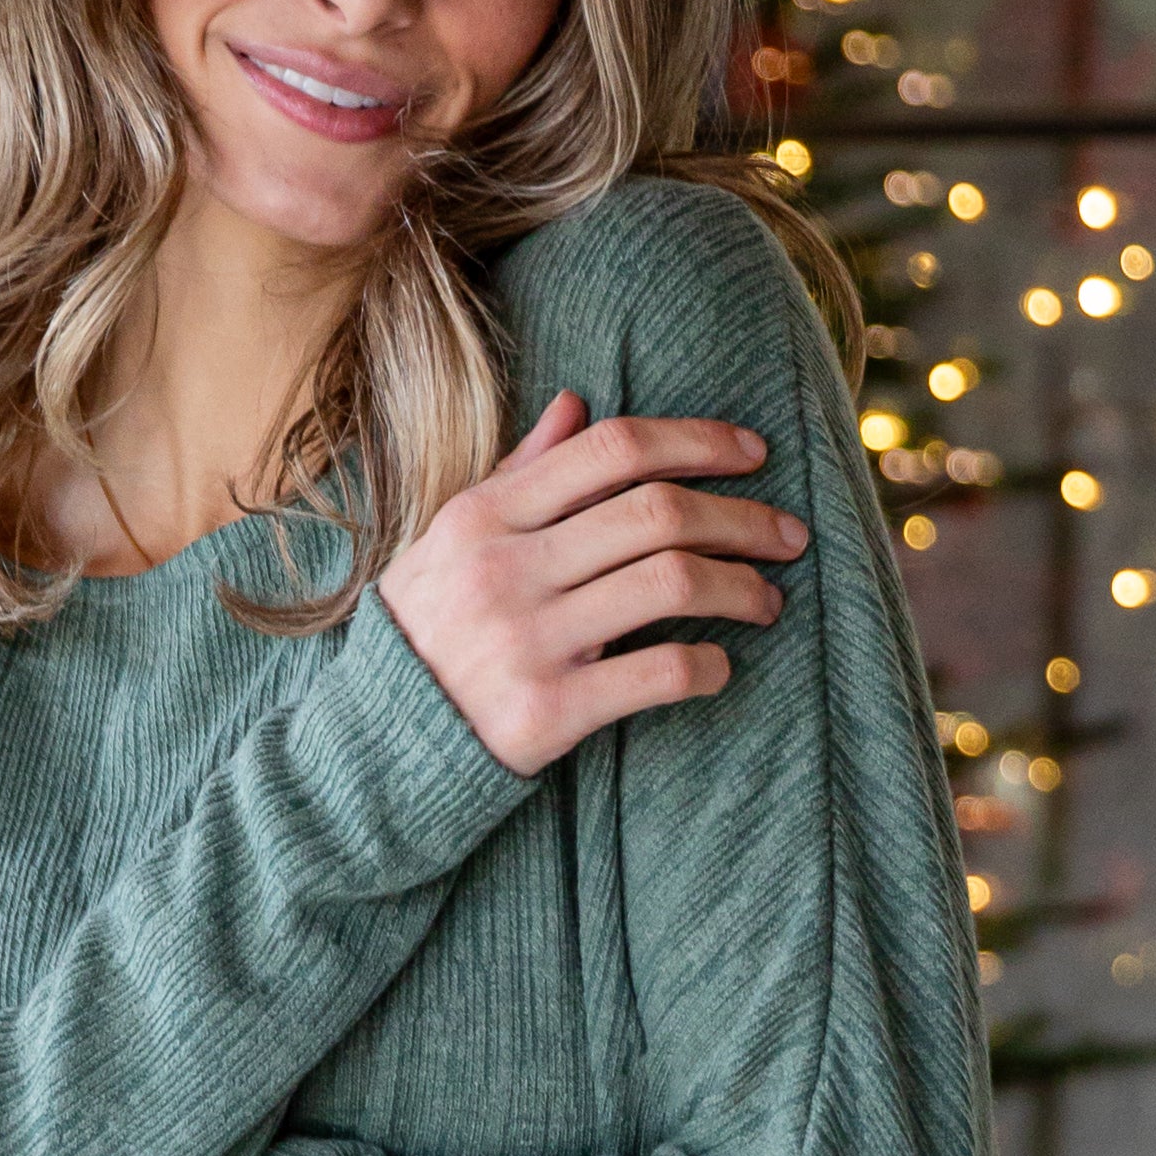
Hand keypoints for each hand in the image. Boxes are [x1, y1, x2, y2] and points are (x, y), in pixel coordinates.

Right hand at [376, 393, 807, 776]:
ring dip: (740, 587)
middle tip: (788, 534)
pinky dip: (708, 666)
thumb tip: (578, 404)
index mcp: (484, 516)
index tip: (753, 452)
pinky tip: (722, 667)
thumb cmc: (424, 635)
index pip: (613, 449)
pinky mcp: (545, 714)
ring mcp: (525, 641)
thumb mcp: (450, 541)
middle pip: (658, 512)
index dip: (697, 440)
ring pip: (671, 584)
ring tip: (768, 600)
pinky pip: (657, 674)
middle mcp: (505, 569)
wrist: (367, 751)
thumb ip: (519, 475)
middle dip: (742, 516)